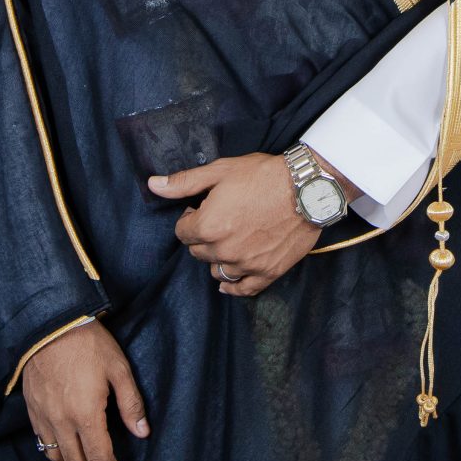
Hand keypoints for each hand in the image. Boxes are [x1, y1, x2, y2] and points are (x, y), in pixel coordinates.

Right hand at [19, 321, 149, 460]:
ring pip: (57, 458)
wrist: (49, 324)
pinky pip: (42, 443)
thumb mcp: (119, 369)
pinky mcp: (32, 409)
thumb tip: (143, 433)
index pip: (101, 458)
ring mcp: (44, 417)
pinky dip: (55, 457)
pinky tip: (66, 456)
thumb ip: (131, 404)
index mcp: (86, 414)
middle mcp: (61, 421)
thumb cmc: (88, 344)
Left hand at [149, 151, 332, 296]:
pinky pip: (242, 289)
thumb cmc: (263, 176)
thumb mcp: (220, 171)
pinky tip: (230, 279)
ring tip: (230, 240)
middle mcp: (223, 250)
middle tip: (219, 220)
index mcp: (207, 226)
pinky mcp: (267, 273)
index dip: (190, 218)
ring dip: (217, 257)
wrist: (307, 189)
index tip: (202, 208)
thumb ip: (184, 182)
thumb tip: (153, 185)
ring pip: (217, 271)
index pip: (183, 233)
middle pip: (198, 252)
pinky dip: (234, 285)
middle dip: (203, 237)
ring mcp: (246, 265)